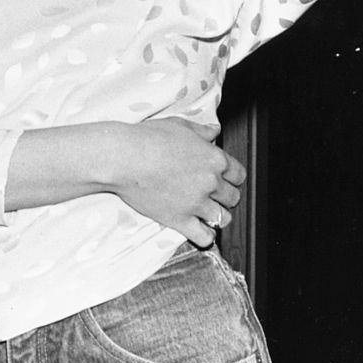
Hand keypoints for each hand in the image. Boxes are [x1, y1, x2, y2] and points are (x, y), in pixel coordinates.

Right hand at [112, 118, 245, 247]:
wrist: (124, 158)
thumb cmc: (148, 139)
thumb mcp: (179, 125)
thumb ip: (201, 131)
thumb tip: (214, 130)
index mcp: (213, 158)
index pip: (238, 174)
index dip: (233, 177)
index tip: (227, 179)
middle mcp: (210, 182)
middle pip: (233, 197)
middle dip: (227, 196)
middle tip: (216, 195)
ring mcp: (196, 203)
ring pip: (223, 218)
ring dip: (219, 216)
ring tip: (210, 213)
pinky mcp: (180, 219)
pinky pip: (204, 237)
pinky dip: (206, 236)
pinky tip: (202, 230)